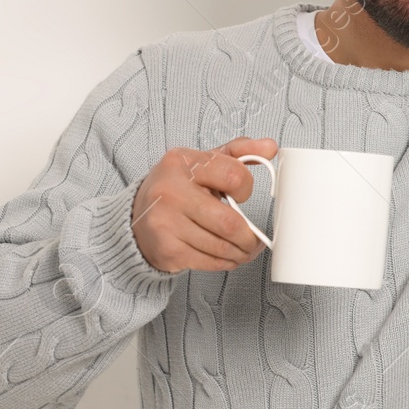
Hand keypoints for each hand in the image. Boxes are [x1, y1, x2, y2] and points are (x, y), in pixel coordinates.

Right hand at [131, 137, 278, 273]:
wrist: (137, 215)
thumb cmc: (179, 186)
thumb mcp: (205, 161)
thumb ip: (239, 152)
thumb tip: (270, 146)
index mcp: (182, 163)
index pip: (233, 176)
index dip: (246, 189)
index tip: (241, 196)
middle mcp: (170, 192)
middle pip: (229, 222)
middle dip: (249, 236)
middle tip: (256, 239)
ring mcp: (166, 222)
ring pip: (221, 246)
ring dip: (241, 252)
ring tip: (245, 249)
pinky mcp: (167, 249)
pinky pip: (208, 262)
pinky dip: (226, 262)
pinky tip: (228, 256)